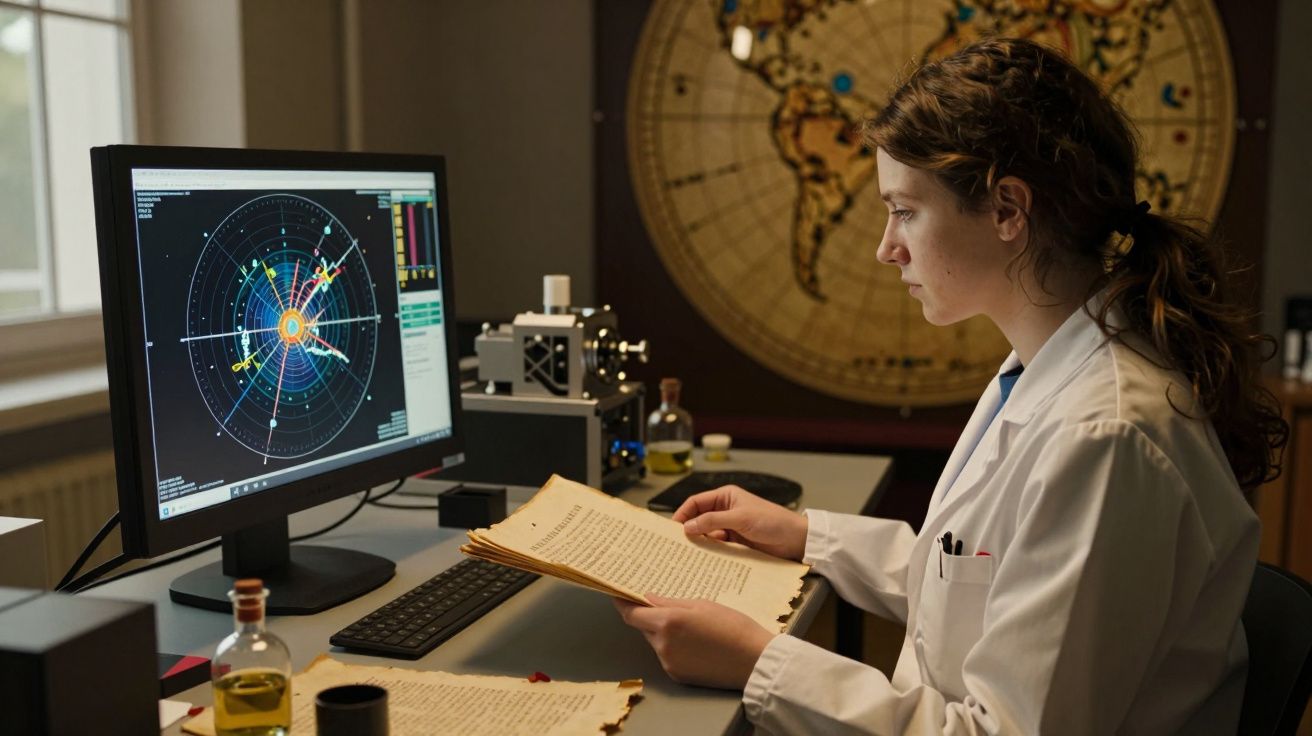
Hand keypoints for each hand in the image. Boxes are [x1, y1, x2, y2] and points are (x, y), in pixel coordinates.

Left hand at [613, 595, 775, 688]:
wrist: (754, 661)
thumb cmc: (733, 627)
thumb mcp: (702, 604)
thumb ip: (670, 602)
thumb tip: (647, 599)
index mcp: (668, 622)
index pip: (632, 614)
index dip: (623, 604)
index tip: (618, 595)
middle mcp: (663, 644)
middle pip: (644, 627)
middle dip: (650, 617)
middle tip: (667, 606)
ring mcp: (669, 662)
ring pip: (656, 642)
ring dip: (664, 633)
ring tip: (690, 627)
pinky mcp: (677, 675)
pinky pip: (667, 656)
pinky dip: (673, 647)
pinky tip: (695, 643)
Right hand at [673, 486, 807, 560]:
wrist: (796, 540)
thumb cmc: (771, 521)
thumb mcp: (740, 518)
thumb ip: (713, 521)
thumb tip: (687, 526)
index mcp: (726, 497)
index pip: (696, 502)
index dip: (683, 514)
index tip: (672, 529)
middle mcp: (726, 510)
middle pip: (700, 519)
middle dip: (689, 530)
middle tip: (675, 545)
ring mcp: (731, 528)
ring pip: (708, 535)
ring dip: (700, 543)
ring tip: (687, 555)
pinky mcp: (737, 543)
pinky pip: (718, 547)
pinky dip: (711, 552)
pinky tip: (704, 560)